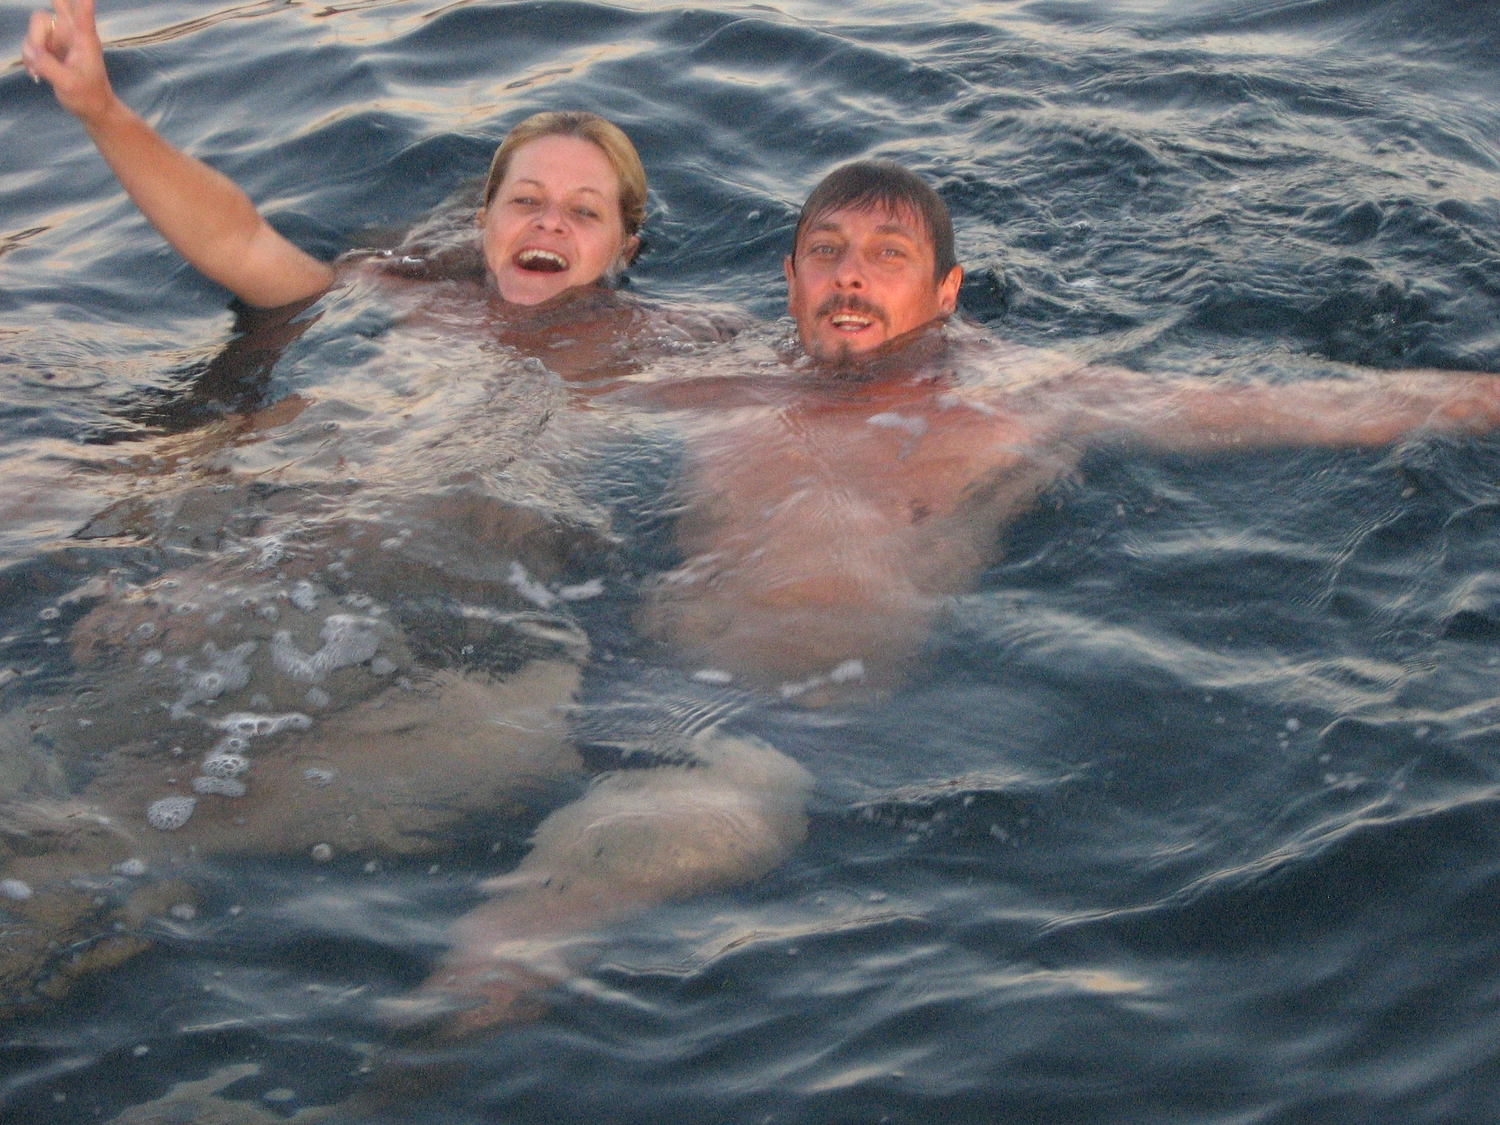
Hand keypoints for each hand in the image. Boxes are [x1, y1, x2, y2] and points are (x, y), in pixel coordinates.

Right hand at [22, 0, 116, 124]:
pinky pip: (30, 41)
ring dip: (32, 46)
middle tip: (50, 13)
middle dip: (53, 3)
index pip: (84, 16)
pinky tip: (36, 71)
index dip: (83, 3)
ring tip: (40, 70)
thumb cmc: (87, 95)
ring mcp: (60, 37)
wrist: (90, 107)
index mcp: (85, 40)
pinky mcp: (50, 46)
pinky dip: (29, 55)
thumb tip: (32, 52)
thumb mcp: (68, 84)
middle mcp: (72, 33)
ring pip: (36, 26)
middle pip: (58, 4)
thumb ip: (48, 66)